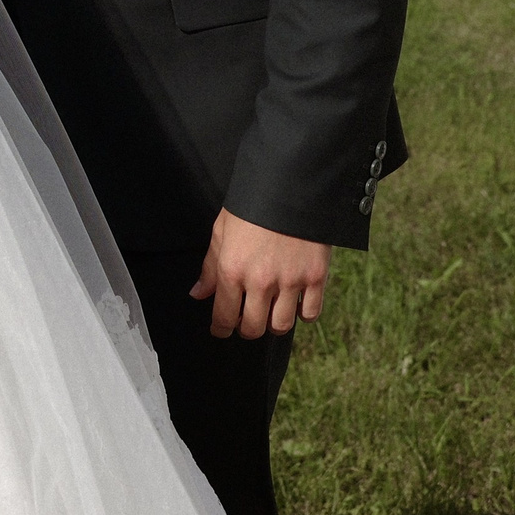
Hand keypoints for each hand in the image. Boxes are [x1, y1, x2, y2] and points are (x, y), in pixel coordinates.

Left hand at [190, 208, 329, 338]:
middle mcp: (260, 281)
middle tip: (247, 322)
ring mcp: (290, 281)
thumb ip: (210, 266)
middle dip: (247, 329)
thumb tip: (198, 293)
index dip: (221, 329)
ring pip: (281, 326)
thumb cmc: (250, 206)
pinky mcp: (315, 277)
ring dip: (274, 325)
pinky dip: (302, 314)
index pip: (224, 316)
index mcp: (231, 270)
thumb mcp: (221, 230)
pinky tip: (296, 304)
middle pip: (253, 328)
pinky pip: (310, 313)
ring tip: (271, 313)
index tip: (221, 330)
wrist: (289, 184)